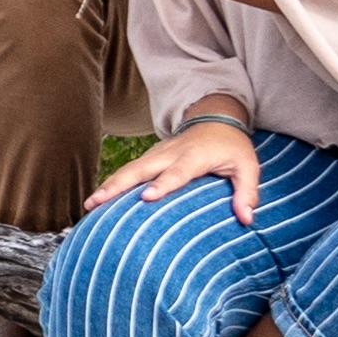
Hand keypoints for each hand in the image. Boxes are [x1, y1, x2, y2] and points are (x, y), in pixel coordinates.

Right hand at [83, 112, 262, 224]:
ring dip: (108, 186)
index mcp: (194, 157)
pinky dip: (111, 184)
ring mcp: (156, 153)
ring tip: (89, 205)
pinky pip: (128, 171)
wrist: (215, 117)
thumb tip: (247, 218)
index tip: (146, 198)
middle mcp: (170, 153)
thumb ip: (248, 192)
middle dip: (118, 186)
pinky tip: (97, 200)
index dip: (162, 185)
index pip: (176, 172)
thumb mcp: (248, 166)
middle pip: (140, 169)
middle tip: (98, 203)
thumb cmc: (232, 147)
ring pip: (128, 169)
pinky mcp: (149, 157)